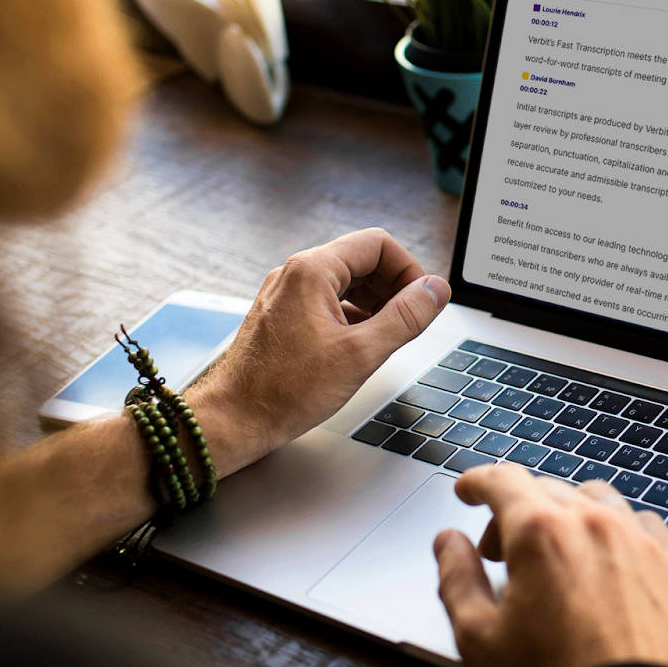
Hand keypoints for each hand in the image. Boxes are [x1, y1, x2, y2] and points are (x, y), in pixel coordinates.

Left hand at [186, 228, 449, 475]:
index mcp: (311, 271)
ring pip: (344, 282)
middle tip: (413, 319)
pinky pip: (326, 301)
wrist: (232, 421)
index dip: (409, 270)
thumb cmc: (283, 392)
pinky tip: (361, 345)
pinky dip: (352, 316)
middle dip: (394, 286)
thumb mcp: (361, 354)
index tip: (424, 299)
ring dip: (375, 302)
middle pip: (361, 260)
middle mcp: (294, 274)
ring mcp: (284, 295)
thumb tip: (435, 291)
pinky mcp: (280, 316)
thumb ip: (405, 318)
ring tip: (390, 335)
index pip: (378, 244)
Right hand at [434, 465, 667, 666]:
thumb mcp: (480, 640)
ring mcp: (640, 539)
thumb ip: (457, 579)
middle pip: (547, 490)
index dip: (478, 482)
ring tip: (556, 556)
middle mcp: (594, 523)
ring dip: (569, 515)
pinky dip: (617, 532)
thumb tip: (448, 543)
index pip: (503, 480)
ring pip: (597, 500)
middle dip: (517, 513)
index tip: (469, 490)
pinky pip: (642, 525)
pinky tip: (608, 562)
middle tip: (502, 551)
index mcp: (542, 533)